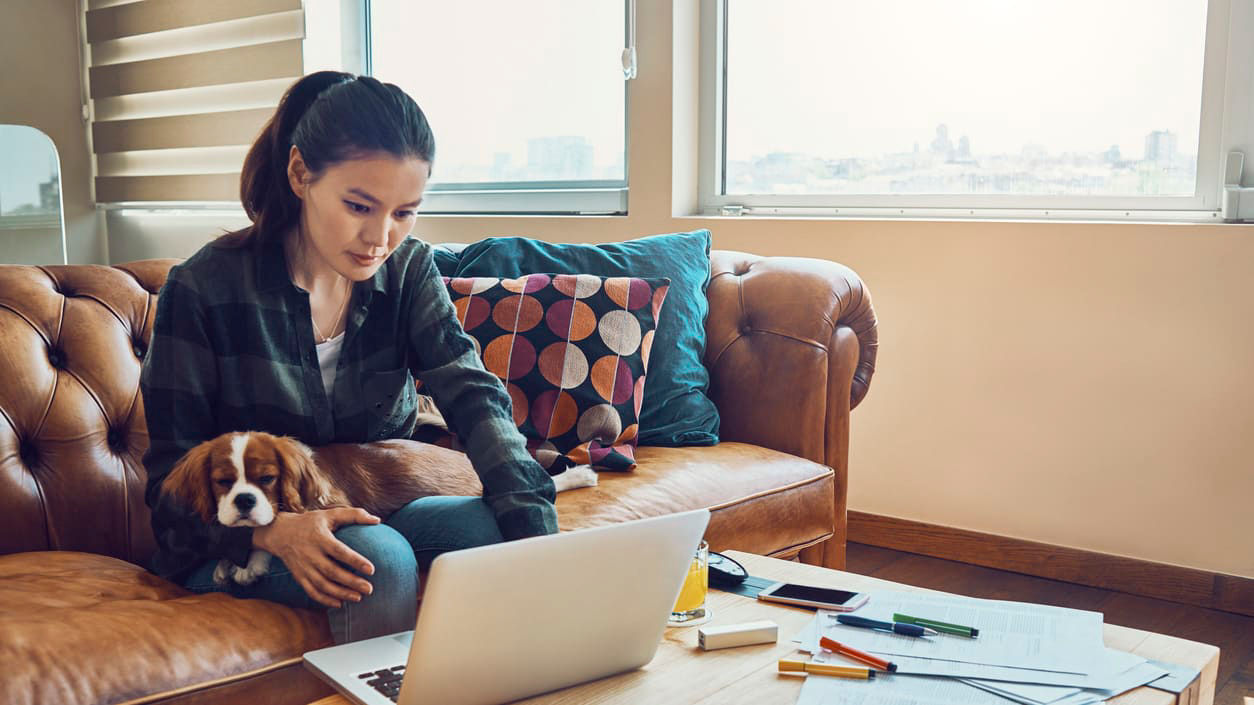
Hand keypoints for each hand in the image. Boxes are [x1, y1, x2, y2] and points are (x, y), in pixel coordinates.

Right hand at [253, 508, 380, 607]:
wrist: (279, 533)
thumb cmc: (311, 522)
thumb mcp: (330, 514)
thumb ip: (354, 515)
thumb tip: (377, 520)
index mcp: (320, 538)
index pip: (339, 551)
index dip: (355, 561)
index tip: (371, 569)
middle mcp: (310, 554)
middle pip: (332, 571)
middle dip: (351, 582)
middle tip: (369, 589)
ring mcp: (303, 567)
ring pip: (322, 585)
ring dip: (340, 593)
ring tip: (359, 598)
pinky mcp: (299, 576)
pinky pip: (311, 591)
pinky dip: (325, 600)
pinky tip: (340, 603)